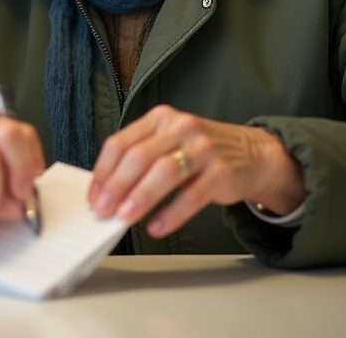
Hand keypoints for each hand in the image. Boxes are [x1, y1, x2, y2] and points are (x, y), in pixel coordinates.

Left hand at [87, 104, 304, 238]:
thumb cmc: (199, 151)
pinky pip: (192, 195)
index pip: (121, 142)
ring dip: (141, 197)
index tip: (93, 196)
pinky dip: (172, 214)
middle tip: (103, 210)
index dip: (103, 171)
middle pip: (139, 156)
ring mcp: (202, 147)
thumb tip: (107, 191)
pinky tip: (157, 227)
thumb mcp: (169, 141)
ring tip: (125, 217)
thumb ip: (141, 157)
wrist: (252, 153)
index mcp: (159, 118)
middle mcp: (179, 127)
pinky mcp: (222, 171)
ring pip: (163, 171)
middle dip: (116, 185)